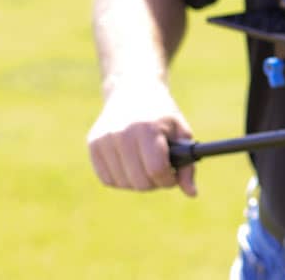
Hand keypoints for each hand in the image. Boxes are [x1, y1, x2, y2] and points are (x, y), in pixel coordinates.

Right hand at [86, 80, 196, 196]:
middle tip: (160, 171)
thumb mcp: (181, 132)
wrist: (132, 91)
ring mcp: (104, 139)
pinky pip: (108, 179)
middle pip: (140, 181)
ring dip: (138, 182)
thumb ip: (188, 164)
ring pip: (123, 183)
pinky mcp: (93, 145)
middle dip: (155, 182)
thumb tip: (192, 194)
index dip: (168, 179)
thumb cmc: (161, 115)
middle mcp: (122, 134)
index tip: (172, 175)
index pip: (156, 169)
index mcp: (147, 128)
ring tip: (146, 165)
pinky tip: (130, 165)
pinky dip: (122, 179)